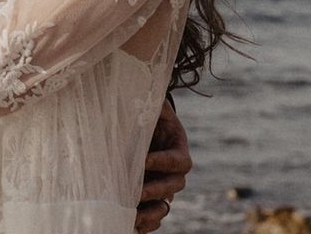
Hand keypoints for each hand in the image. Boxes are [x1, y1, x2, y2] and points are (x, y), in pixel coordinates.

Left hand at [136, 97, 191, 231]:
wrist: (135, 121)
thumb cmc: (142, 109)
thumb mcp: (150, 104)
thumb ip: (151, 101)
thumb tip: (145, 90)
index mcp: (177, 145)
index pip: (179, 161)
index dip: (164, 162)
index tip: (144, 159)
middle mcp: (173, 168)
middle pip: (175, 186)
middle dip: (155, 189)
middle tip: (135, 192)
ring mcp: (164, 183)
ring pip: (166, 203)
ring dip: (151, 211)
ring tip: (133, 214)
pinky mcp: (152, 194)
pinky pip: (155, 213)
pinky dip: (146, 221)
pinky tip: (131, 224)